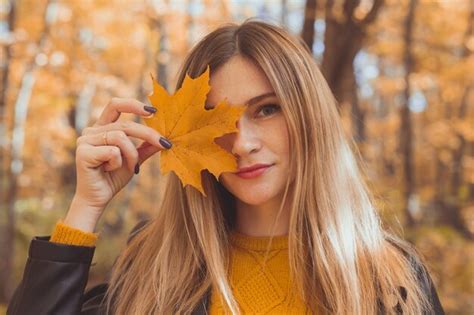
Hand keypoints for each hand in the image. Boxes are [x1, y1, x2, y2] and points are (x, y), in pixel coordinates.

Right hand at [64, 98, 171, 231]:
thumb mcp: (135, 159)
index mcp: (102, 128)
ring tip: (132, 167)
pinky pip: (112, 152)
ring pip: (121, 138)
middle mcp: (91, 131)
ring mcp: (85, 140)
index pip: (115, 105)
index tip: (153, 111)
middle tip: (165, 143)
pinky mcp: (83, 152)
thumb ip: (147, 146)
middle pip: (126, 124)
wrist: (98, 199)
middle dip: (148, 134)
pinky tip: (110, 170)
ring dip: (132, 154)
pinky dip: (118, 163)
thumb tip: (165, 137)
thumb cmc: (114, 178)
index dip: (134, 104)